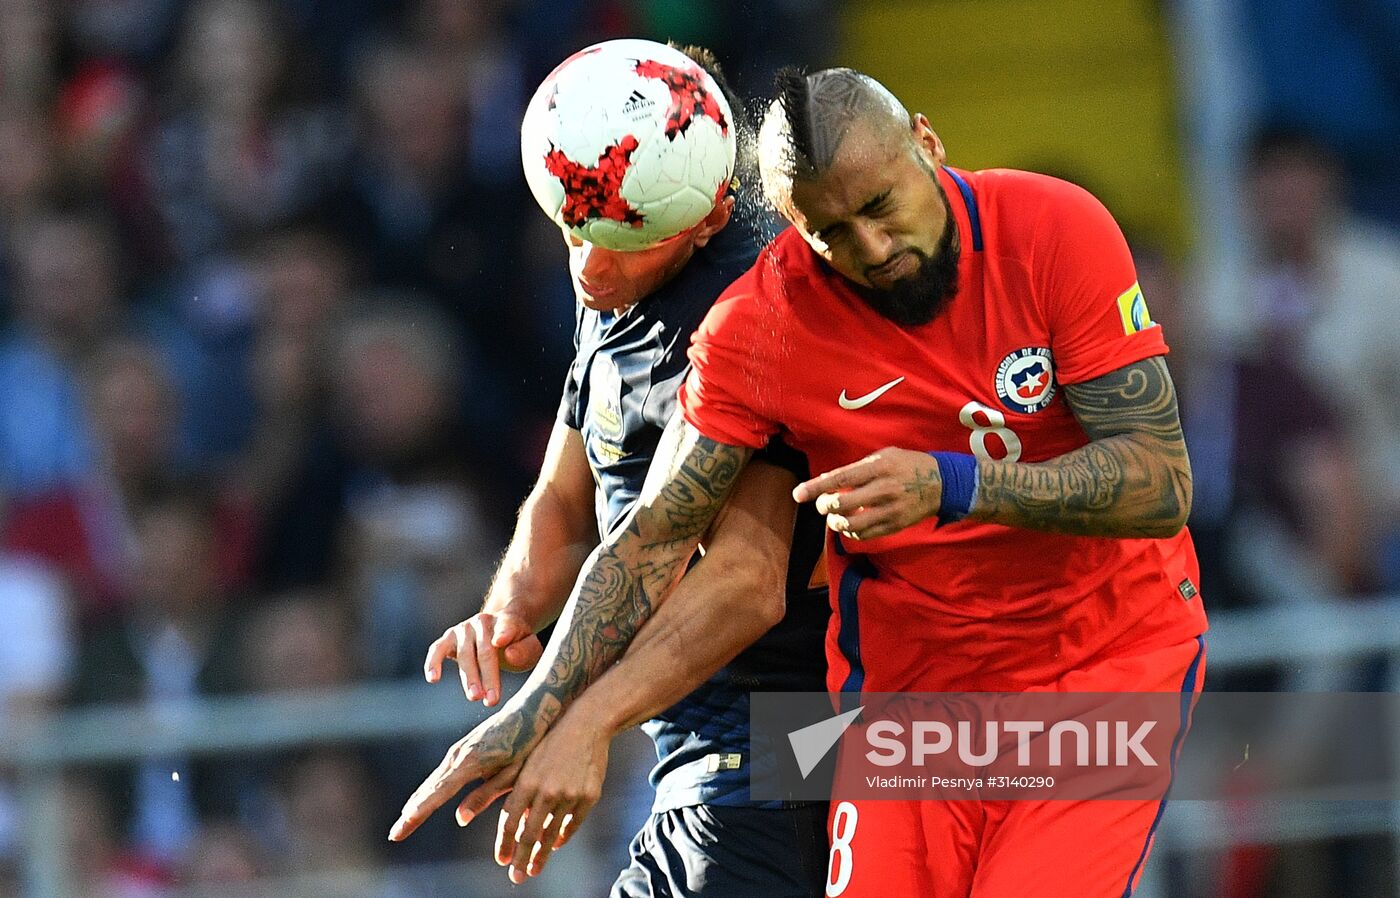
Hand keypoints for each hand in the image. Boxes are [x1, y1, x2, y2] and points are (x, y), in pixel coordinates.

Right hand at [387, 704, 543, 841]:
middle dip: (411, 813)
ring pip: (432, 782)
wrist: (529, 711)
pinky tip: (421, 801)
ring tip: (403, 823)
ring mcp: (457, 751)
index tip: (402, 828)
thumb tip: (460, 819)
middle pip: (429, 789)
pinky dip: (427, 790)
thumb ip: (485, 796)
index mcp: (469, 763)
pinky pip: (440, 774)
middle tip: (395, 835)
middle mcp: (457, 756)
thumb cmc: (527, 746)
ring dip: (416, 803)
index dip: (419, 813)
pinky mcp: (461, 749)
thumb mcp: (511, 775)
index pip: (438, 794)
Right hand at [424, 611, 542, 706]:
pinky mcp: (448, 638)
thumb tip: (509, 654)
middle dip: (488, 676)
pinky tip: (433, 679)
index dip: (503, 633)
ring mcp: (463, 629)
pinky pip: (437, 650)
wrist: (499, 631)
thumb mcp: (529, 647)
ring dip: (469, 677)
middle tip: (491, 700)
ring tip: (475, 697)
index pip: (507, 626)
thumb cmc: (517, 644)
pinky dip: (433, 663)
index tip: (500, 642)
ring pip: (464, 654)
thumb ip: (525, 651)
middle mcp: (483, 621)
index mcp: (507, 620)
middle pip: (485, 650)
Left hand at [492, 707, 611, 882]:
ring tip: (534, 868)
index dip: (505, 843)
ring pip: (552, 833)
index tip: (502, 860)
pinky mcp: (589, 796)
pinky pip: (573, 824)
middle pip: (530, 834)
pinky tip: (555, 845)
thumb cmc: (550, 742)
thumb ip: (510, 790)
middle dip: (521, 859)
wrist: (587, 724)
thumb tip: (500, 821)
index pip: (510, 820)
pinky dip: (562, 837)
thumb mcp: (526, 761)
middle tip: (517, 877)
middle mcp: (547, 790)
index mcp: (526, 780)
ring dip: (542, 854)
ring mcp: (570, 794)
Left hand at [793, 447, 941, 539]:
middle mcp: (884, 489)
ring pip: (851, 524)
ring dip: (836, 523)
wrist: (942, 483)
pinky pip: (865, 535)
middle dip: (825, 506)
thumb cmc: (906, 465)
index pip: (840, 479)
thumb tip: (824, 482)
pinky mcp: (895, 525)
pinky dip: (851, 532)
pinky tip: (850, 525)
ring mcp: (890, 509)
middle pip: (842, 504)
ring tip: (835, 517)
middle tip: (823, 504)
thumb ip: (855, 469)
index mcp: (879, 467)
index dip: (816, 487)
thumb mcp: (883, 456)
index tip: (798, 494)